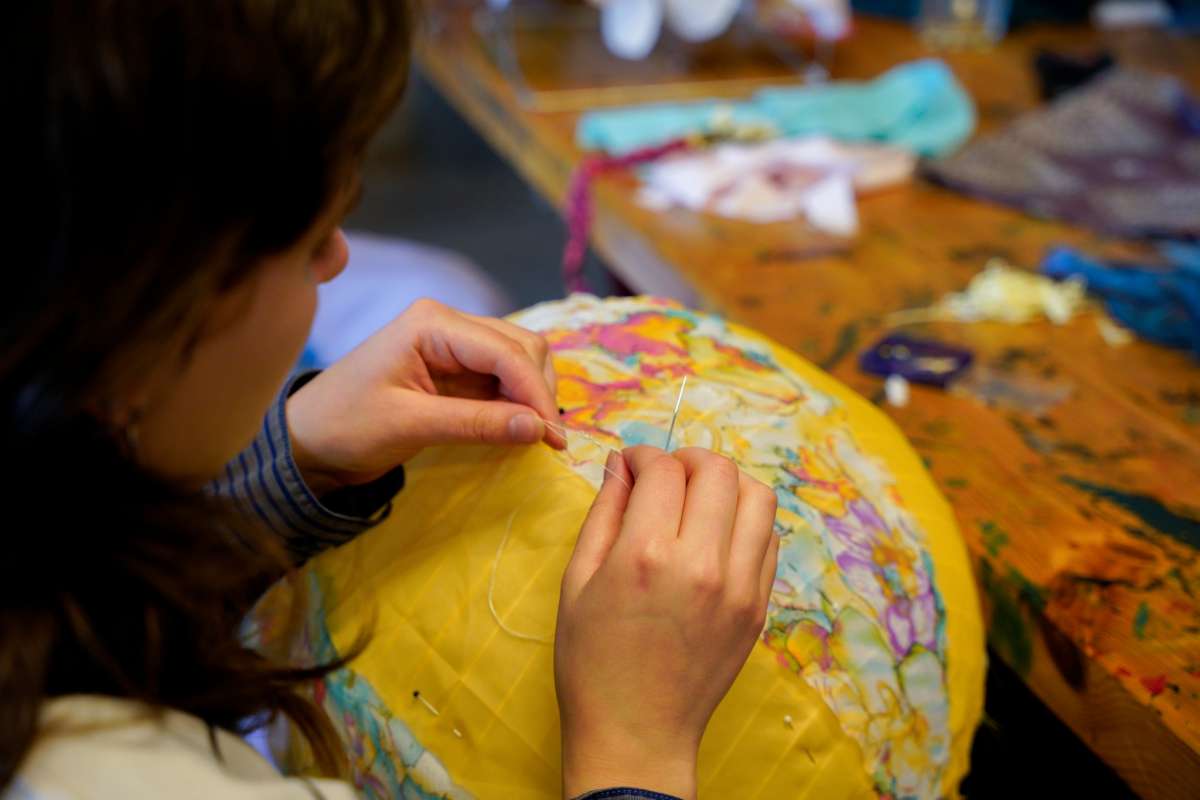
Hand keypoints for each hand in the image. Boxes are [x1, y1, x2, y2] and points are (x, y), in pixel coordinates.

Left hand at [286, 298, 563, 494]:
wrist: (308, 439)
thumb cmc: (346, 427)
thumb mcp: (410, 426)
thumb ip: (477, 424)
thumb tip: (540, 428)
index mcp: (431, 323)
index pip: (506, 352)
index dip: (535, 393)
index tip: (553, 438)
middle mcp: (448, 321)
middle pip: (522, 347)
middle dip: (538, 391)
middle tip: (545, 442)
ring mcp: (453, 341)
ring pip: (519, 358)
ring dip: (532, 395)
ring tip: (532, 436)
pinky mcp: (455, 365)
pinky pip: (502, 376)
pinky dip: (517, 400)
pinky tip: (517, 428)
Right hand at [554, 446, 778, 798]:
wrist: (636, 733)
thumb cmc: (592, 661)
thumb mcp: (577, 581)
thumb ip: (603, 513)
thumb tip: (621, 464)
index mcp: (646, 555)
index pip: (663, 469)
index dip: (644, 456)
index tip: (632, 465)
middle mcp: (701, 563)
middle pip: (717, 470)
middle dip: (687, 458)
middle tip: (666, 475)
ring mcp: (740, 586)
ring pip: (757, 496)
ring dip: (726, 483)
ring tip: (699, 498)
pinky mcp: (759, 607)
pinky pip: (769, 538)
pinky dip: (746, 520)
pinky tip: (717, 533)